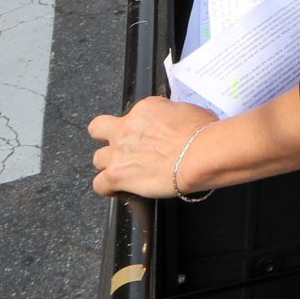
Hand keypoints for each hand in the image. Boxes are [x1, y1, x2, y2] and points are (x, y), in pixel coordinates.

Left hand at [88, 96, 218, 197]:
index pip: (135, 114)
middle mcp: (126, 128)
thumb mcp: (189, 111)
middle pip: (99, 128)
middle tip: (122, 146)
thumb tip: (175, 123)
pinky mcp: (117, 175)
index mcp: (145, 109)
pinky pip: (99, 184)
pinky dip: (107, 188)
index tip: (151, 134)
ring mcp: (118, 153)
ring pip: (98, 158)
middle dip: (107, 136)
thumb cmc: (202, 134)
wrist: (200, 154)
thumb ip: (173, 116)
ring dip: (109, 164)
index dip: (142, 126)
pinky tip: (118, 189)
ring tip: (125, 171)